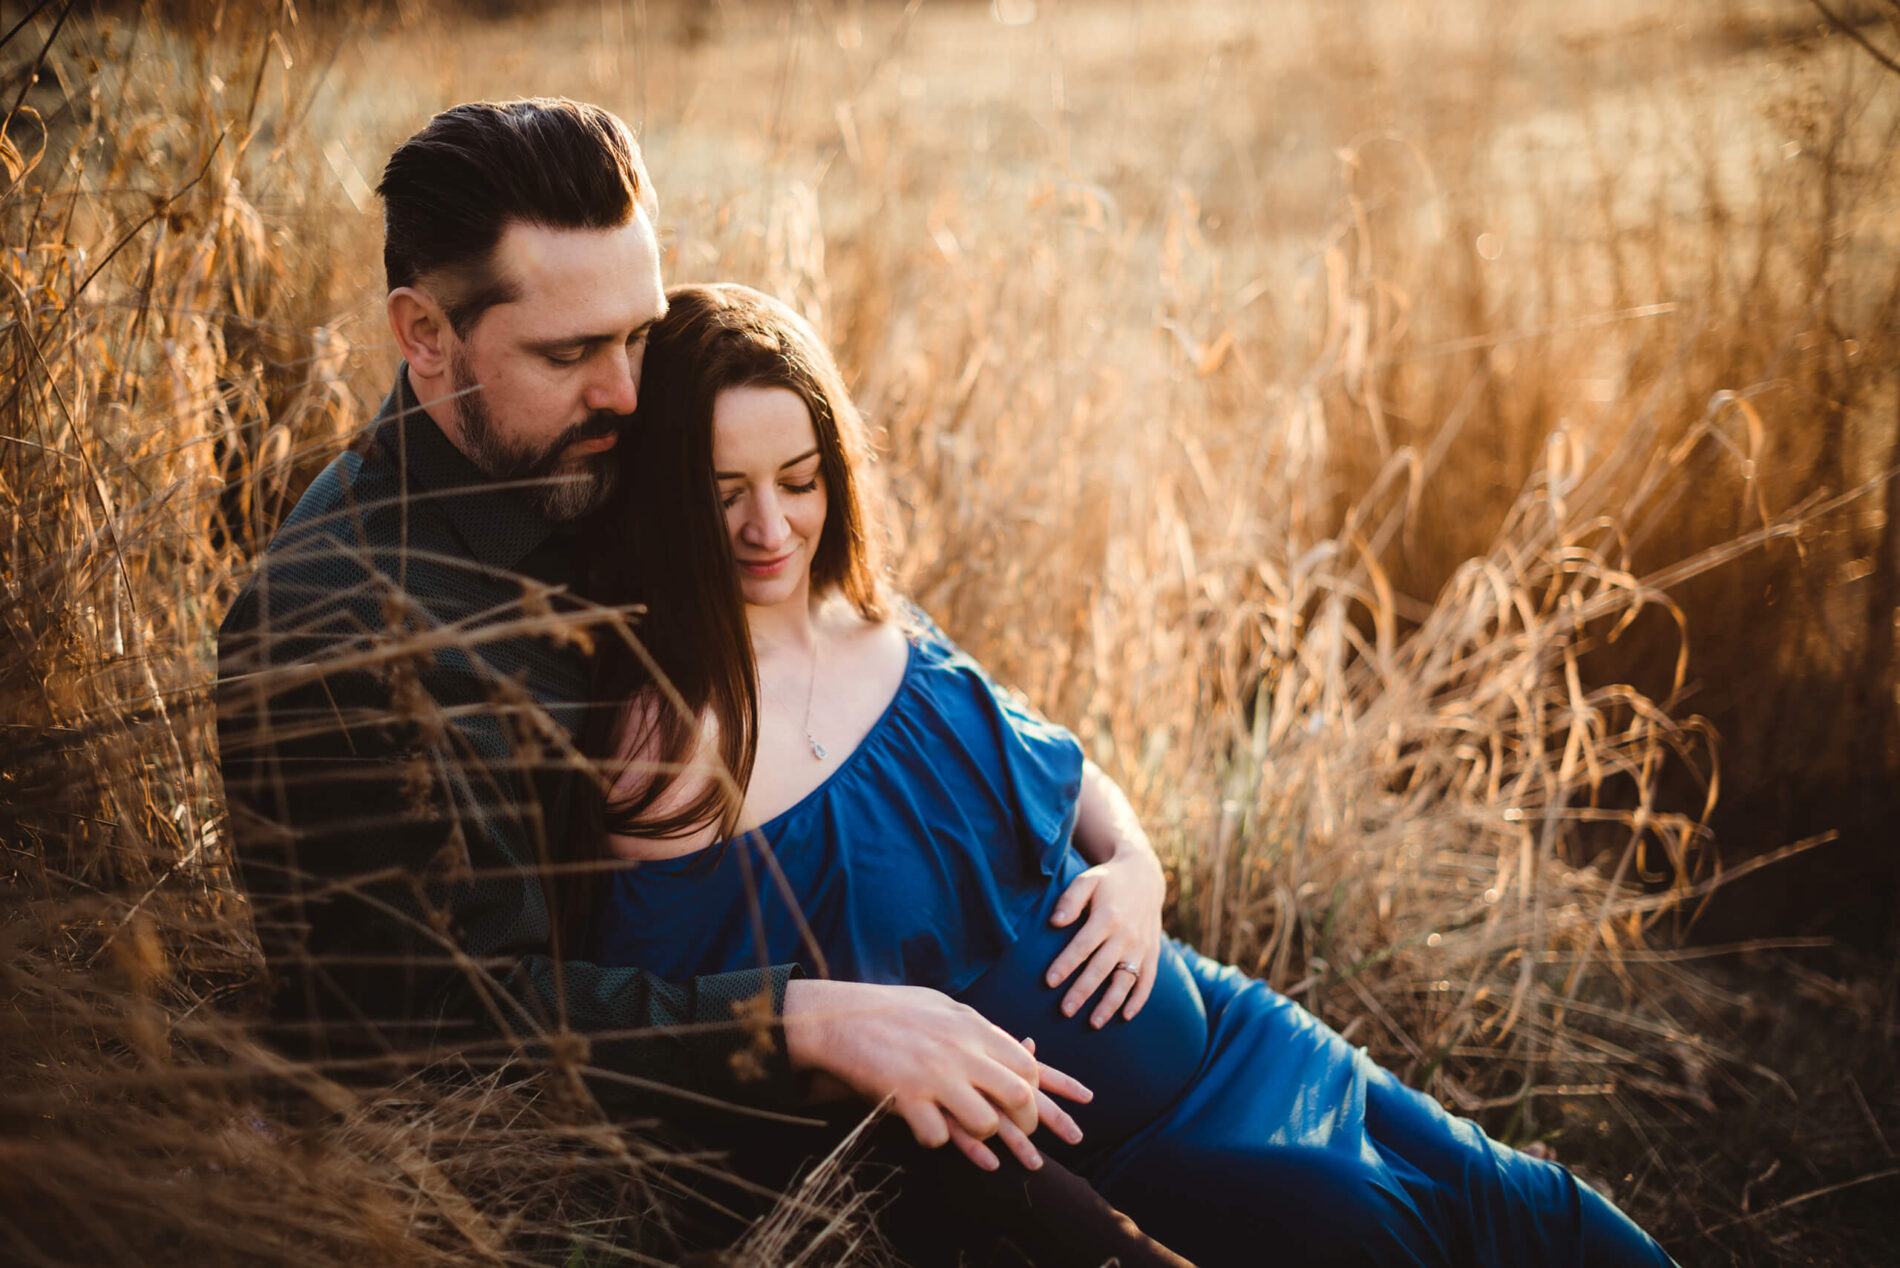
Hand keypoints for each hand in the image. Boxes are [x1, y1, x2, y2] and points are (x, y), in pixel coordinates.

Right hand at [783, 979, 1090, 1171]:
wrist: (840, 1018)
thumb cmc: (891, 1009)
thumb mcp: (942, 1006)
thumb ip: (977, 1026)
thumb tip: (1009, 1040)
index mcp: (972, 1028)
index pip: (1028, 1063)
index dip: (1051, 1091)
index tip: (1070, 1109)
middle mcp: (961, 1052)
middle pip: (1018, 1095)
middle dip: (1031, 1124)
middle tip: (1032, 1140)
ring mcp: (934, 1077)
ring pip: (985, 1122)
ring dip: (988, 1138)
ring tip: (988, 1145)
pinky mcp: (907, 1099)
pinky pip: (938, 1137)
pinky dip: (945, 1146)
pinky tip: (947, 1145)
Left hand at [1045, 846, 1165, 1026]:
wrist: (1145, 876)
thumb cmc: (1108, 881)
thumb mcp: (1087, 880)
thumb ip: (1070, 899)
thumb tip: (1055, 922)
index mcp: (1108, 916)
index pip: (1083, 946)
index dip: (1066, 964)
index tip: (1049, 981)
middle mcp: (1126, 935)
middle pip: (1101, 968)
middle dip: (1083, 991)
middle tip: (1065, 1011)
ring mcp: (1142, 947)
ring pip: (1125, 980)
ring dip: (1110, 1003)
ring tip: (1094, 1023)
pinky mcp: (1153, 954)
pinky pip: (1147, 981)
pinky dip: (1139, 1000)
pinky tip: (1126, 1017)